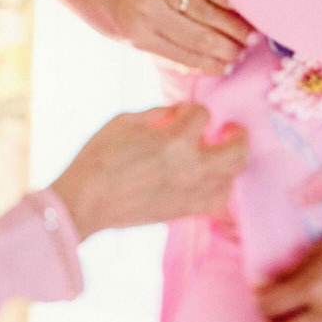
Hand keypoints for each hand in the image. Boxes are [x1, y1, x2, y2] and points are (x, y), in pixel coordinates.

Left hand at [40, 0, 252, 75]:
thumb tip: (194, 64)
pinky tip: (235, 4)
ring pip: (205, 8)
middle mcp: (149, 11)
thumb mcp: (119, 36)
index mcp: (137, 34)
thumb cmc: (97, 3)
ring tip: (249, 32)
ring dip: (231, 23)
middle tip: (248, 50)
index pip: (184, 53)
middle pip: (200, 33)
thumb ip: (155, 47)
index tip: (231, 66)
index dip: (211, 62)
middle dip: (227, 45)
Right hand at [49, 103, 246, 236]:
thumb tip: (176, 113)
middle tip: (230, 129)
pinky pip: (218, 201)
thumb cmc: (98, 158)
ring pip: (232, 177)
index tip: (180, 113)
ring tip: (219, 154)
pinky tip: (209, 178)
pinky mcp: (184, 212)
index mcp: (174, 140)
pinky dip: (220, 187)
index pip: (202, 114)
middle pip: (237, 150)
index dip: (191, 109)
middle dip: (237, 134)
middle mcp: (191, 168)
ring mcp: (190, 193)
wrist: (84, 203)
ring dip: (230, 162)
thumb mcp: (124, 121)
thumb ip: (157, 112)